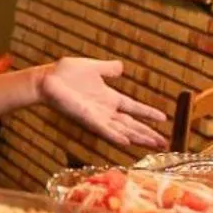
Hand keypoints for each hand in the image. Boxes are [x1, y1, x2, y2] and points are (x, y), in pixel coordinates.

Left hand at [36, 59, 168, 149]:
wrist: (46, 80)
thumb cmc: (65, 74)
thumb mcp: (93, 67)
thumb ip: (108, 69)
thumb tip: (121, 67)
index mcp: (108, 98)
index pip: (133, 108)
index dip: (148, 113)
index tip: (164, 119)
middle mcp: (105, 111)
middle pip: (132, 125)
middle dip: (148, 134)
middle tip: (166, 143)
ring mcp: (97, 117)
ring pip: (123, 131)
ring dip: (139, 138)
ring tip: (156, 145)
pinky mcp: (87, 119)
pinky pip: (104, 130)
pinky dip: (116, 136)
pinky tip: (128, 143)